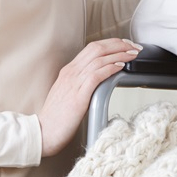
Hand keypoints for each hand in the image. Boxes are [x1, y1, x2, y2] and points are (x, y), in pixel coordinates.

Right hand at [38, 38, 140, 155]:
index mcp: (69, 71)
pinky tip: (120, 67)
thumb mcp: (69, 94)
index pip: (92, 48)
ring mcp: (73, 82)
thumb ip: (82, 84)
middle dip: (118, 44)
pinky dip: (110, 68)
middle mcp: (71, 72)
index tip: (124, 44)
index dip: (110, 43)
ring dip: (119, 54)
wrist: (43, 132)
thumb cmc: (56, 118)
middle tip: (133, 46)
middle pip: (97, 48)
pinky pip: (96, 75)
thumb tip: (100, 80)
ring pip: (99, 58)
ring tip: (132, 54)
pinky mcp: (78, 95)